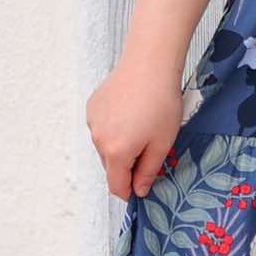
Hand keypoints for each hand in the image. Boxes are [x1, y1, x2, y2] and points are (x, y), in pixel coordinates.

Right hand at [85, 58, 183, 201]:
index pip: (116, 186)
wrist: (150, 64)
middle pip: (111, 166)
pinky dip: (114, 128)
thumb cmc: (161, 102)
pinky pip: (102, 128)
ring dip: (120, 146)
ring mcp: (92, 122)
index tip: (142, 188)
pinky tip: (131, 113)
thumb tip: (140, 190)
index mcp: (116, 152)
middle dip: (128, 165)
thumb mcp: (162, 142)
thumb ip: (149, 170)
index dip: (130, 191)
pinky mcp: (92, 107)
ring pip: (105, 147)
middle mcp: (98, 139)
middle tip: (150, 146)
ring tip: (142, 125)